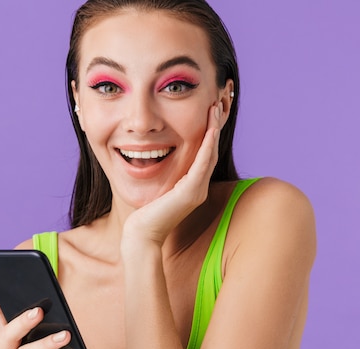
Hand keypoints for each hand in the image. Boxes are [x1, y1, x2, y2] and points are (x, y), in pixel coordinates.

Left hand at [122, 101, 222, 246]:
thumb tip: (153, 152)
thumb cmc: (144, 214)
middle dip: (215, 125)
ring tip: (216, 108)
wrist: (142, 234)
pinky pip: (202, 164)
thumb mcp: (157, 187)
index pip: (204, 153)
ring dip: (214, 129)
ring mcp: (197, 190)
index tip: (209, 109)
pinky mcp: (190, 193)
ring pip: (210, 154)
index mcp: (192, 185)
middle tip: (218, 102)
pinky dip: (207, 146)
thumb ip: (162, 173)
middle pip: (211, 150)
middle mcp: (199, 187)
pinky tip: (210, 129)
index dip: (208, 131)